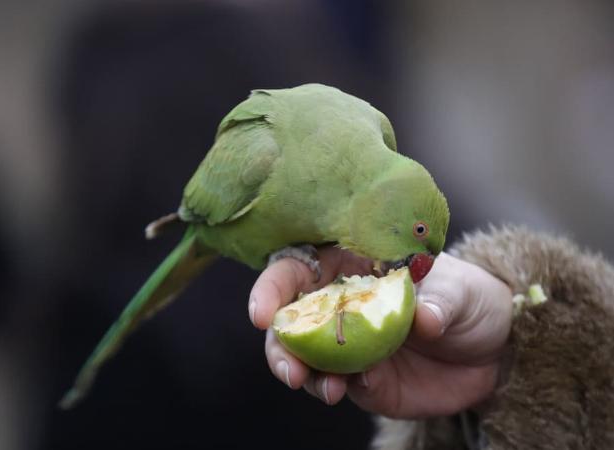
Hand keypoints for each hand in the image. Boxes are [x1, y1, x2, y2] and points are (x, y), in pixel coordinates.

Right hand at [248, 247, 512, 417]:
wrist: (493, 349)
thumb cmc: (468, 299)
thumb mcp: (461, 290)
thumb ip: (439, 299)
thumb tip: (423, 318)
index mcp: (346, 266)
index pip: (294, 271)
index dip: (271, 289)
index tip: (261, 314)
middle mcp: (336, 306)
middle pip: (288, 322)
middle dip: (280, 348)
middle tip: (289, 371)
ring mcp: (345, 346)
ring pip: (305, 360)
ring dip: (306, 376)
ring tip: (328, 390)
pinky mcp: (363, 380)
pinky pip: (341, 385)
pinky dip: (342, 387)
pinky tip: (358, 386)